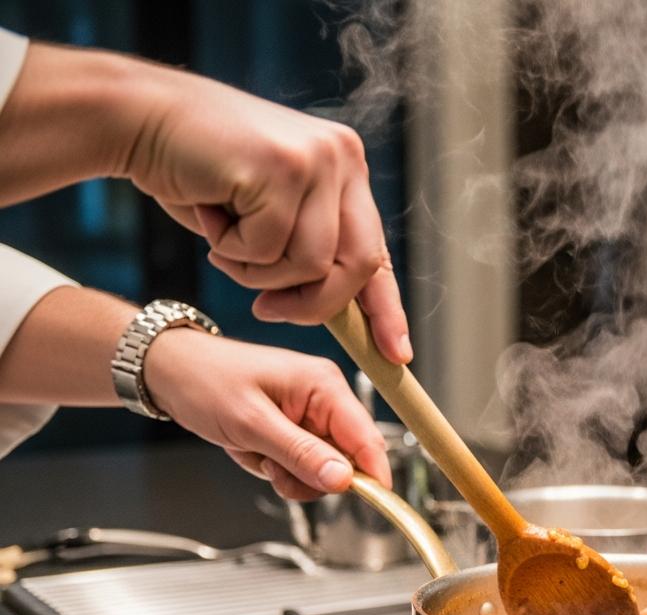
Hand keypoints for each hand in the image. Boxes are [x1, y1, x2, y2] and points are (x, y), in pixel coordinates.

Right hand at [121, 62, 411, 363]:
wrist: (137, 117)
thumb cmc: (197, 172)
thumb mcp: (267, 213)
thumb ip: (307, 248)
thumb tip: (344, 314)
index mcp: (346, 168)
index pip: (377, 250)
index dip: (386, 308)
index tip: (397, 354)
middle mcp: (342, 159)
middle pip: (358, 264)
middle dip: (313, 304)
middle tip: (267, 310)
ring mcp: (316, 159)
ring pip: (310, 264)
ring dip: (258, 273)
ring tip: (224, 241)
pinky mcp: (282, 167)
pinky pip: (268, 249)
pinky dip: (233, 251)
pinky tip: (208, 214)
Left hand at [144, 327, 390, 499]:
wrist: (170, 372)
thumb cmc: (205, 382)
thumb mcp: (252, 424)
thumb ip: (301, 453)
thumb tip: (343, 479)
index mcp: (324, 386)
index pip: (367, 438)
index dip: (372, 475)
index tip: (372, 503)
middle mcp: (324, 398)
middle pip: (346, 459)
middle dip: (311, 475)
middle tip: (273, 469)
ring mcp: (310, 414)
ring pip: (322, 468)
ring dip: (290, 474)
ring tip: (257, 455)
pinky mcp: (295, 427)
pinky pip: (301, 463)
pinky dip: (277, 467)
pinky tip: (253, 451)